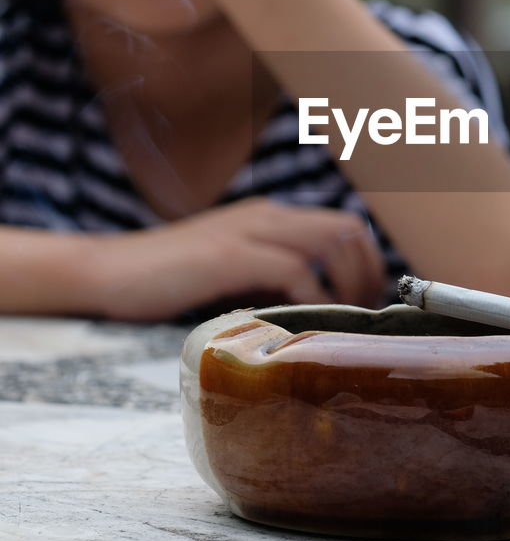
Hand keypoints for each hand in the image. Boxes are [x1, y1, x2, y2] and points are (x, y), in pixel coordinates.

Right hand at [89, 197, 386, 321]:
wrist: (110, 271)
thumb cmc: (169, 279)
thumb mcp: (231, 270)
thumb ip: (270, 276)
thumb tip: (318, 307)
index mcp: (269, 216)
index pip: (343, 224)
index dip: (368, 263)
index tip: (367, 304)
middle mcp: (265, 216)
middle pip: (348, 229)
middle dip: (368, 275)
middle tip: (363, 318)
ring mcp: (248, 232)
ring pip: (330, 242)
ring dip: (349, 285)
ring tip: (343, 322)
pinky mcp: (229, 256)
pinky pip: (293, 270)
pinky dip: (314, 298)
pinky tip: (309, 325)